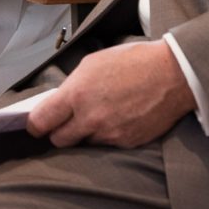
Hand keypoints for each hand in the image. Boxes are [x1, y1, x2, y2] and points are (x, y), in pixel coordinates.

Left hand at [26, 39, 197, 148]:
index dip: (35, 125)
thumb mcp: (92, 64)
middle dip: (59, 132)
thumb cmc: (133, 62)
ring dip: (86, 134)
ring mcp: (109, 133)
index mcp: (76, 95)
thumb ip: (72, 86)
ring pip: (84, 143)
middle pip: (59, 140)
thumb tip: (59, 101)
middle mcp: (90, 118)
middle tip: (66, 122)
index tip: (36, 125)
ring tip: (101, 115)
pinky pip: (107, 145)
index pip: (41, 121)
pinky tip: (118, 119)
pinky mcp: (127, 143)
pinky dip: (108, 136)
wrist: (173, 74)